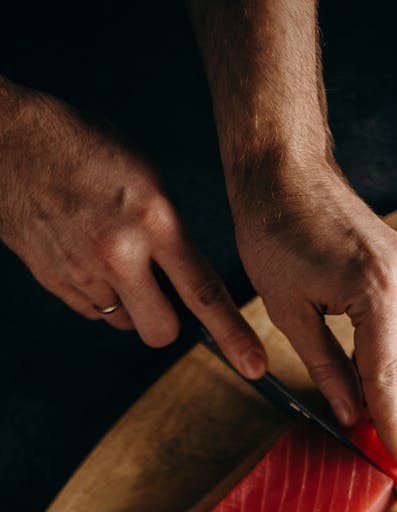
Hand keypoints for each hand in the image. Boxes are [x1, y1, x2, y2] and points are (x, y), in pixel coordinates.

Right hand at [0, 78, 266, 377]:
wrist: (10, 142)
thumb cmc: (83, 147)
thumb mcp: (147, 176)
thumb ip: (170, 230)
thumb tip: (183, 273)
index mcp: (155, 220)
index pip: (204, 291)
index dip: (233, 334)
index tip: (254, 365)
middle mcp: (121, 253)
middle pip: (161, 331)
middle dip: (166, 323)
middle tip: (160, 296)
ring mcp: (83, 271)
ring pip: (123, 322)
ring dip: (128, 303)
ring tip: (112, 258)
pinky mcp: (54, 281)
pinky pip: (91, 311)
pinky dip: (98, 296)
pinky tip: (87, 258)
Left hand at [232, 162, 396, 463]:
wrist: (282, 170)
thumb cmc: (272, 231)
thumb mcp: (290, 311)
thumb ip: (325, 366)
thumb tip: (348, 411)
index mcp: (373, 290)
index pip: (388, 375)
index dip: (392, 422)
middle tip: (383, 427)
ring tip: (375, 401)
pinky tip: (373, 364)